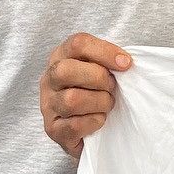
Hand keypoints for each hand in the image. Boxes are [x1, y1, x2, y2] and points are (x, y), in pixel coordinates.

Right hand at [40, 33, 131, 158]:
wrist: (85, 129)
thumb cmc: (96, 92)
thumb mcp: (100, 69)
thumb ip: (109, 61)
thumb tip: (125, 62)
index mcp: (61, 56)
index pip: (78, 44)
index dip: (105, 51)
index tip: (126, 63)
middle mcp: (49, 79)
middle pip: (66, 70)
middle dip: (98, 79)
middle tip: (112, 87)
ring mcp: (48, 105)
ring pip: (72, 100)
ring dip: (99, 102)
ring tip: (107, 104)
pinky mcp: (52, 129)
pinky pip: (74, 125)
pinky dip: (94, 122)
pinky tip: (99, 119)